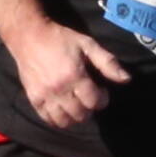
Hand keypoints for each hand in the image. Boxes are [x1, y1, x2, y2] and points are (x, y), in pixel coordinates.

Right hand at [5, 10, 126, 131]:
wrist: (28, 35)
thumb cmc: (61, 38)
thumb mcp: (87, 44)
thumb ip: (107, 62)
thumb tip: (126, 79)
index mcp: (75, 75)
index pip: (94, 102)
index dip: (102, 99)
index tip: (101, 91)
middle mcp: (59, 89)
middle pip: (81, 114)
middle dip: (90, 108)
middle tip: (89, 97)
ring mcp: (45, 96)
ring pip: (65, 121)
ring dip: (75, 117)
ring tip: (77, 105)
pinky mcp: (33, 99)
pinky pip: (48, 119)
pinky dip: (58, 119)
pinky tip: (63, 109)